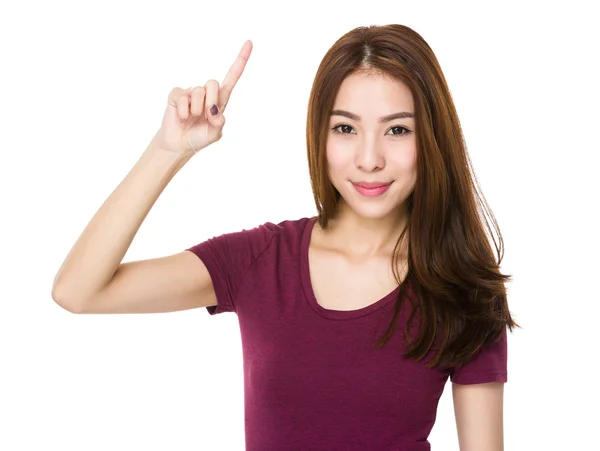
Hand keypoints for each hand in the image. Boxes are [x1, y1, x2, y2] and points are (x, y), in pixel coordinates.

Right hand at [153, 40, 252, 154]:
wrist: (180, 145)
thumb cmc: (199, 137)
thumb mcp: (215, 134)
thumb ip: (219, 123)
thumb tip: (215, 111)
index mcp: (220, 100)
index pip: (232, 77)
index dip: (241, 60)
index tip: (249, 43)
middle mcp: (206, 93)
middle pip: (213, 83)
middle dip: (211, 101)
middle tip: (205, 116)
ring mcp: (191, 93)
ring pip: (198, 92)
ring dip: (196, 110)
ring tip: (192, 118)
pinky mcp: (177, 95)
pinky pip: (182, 97)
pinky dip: (183, 111)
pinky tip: (182, 117)